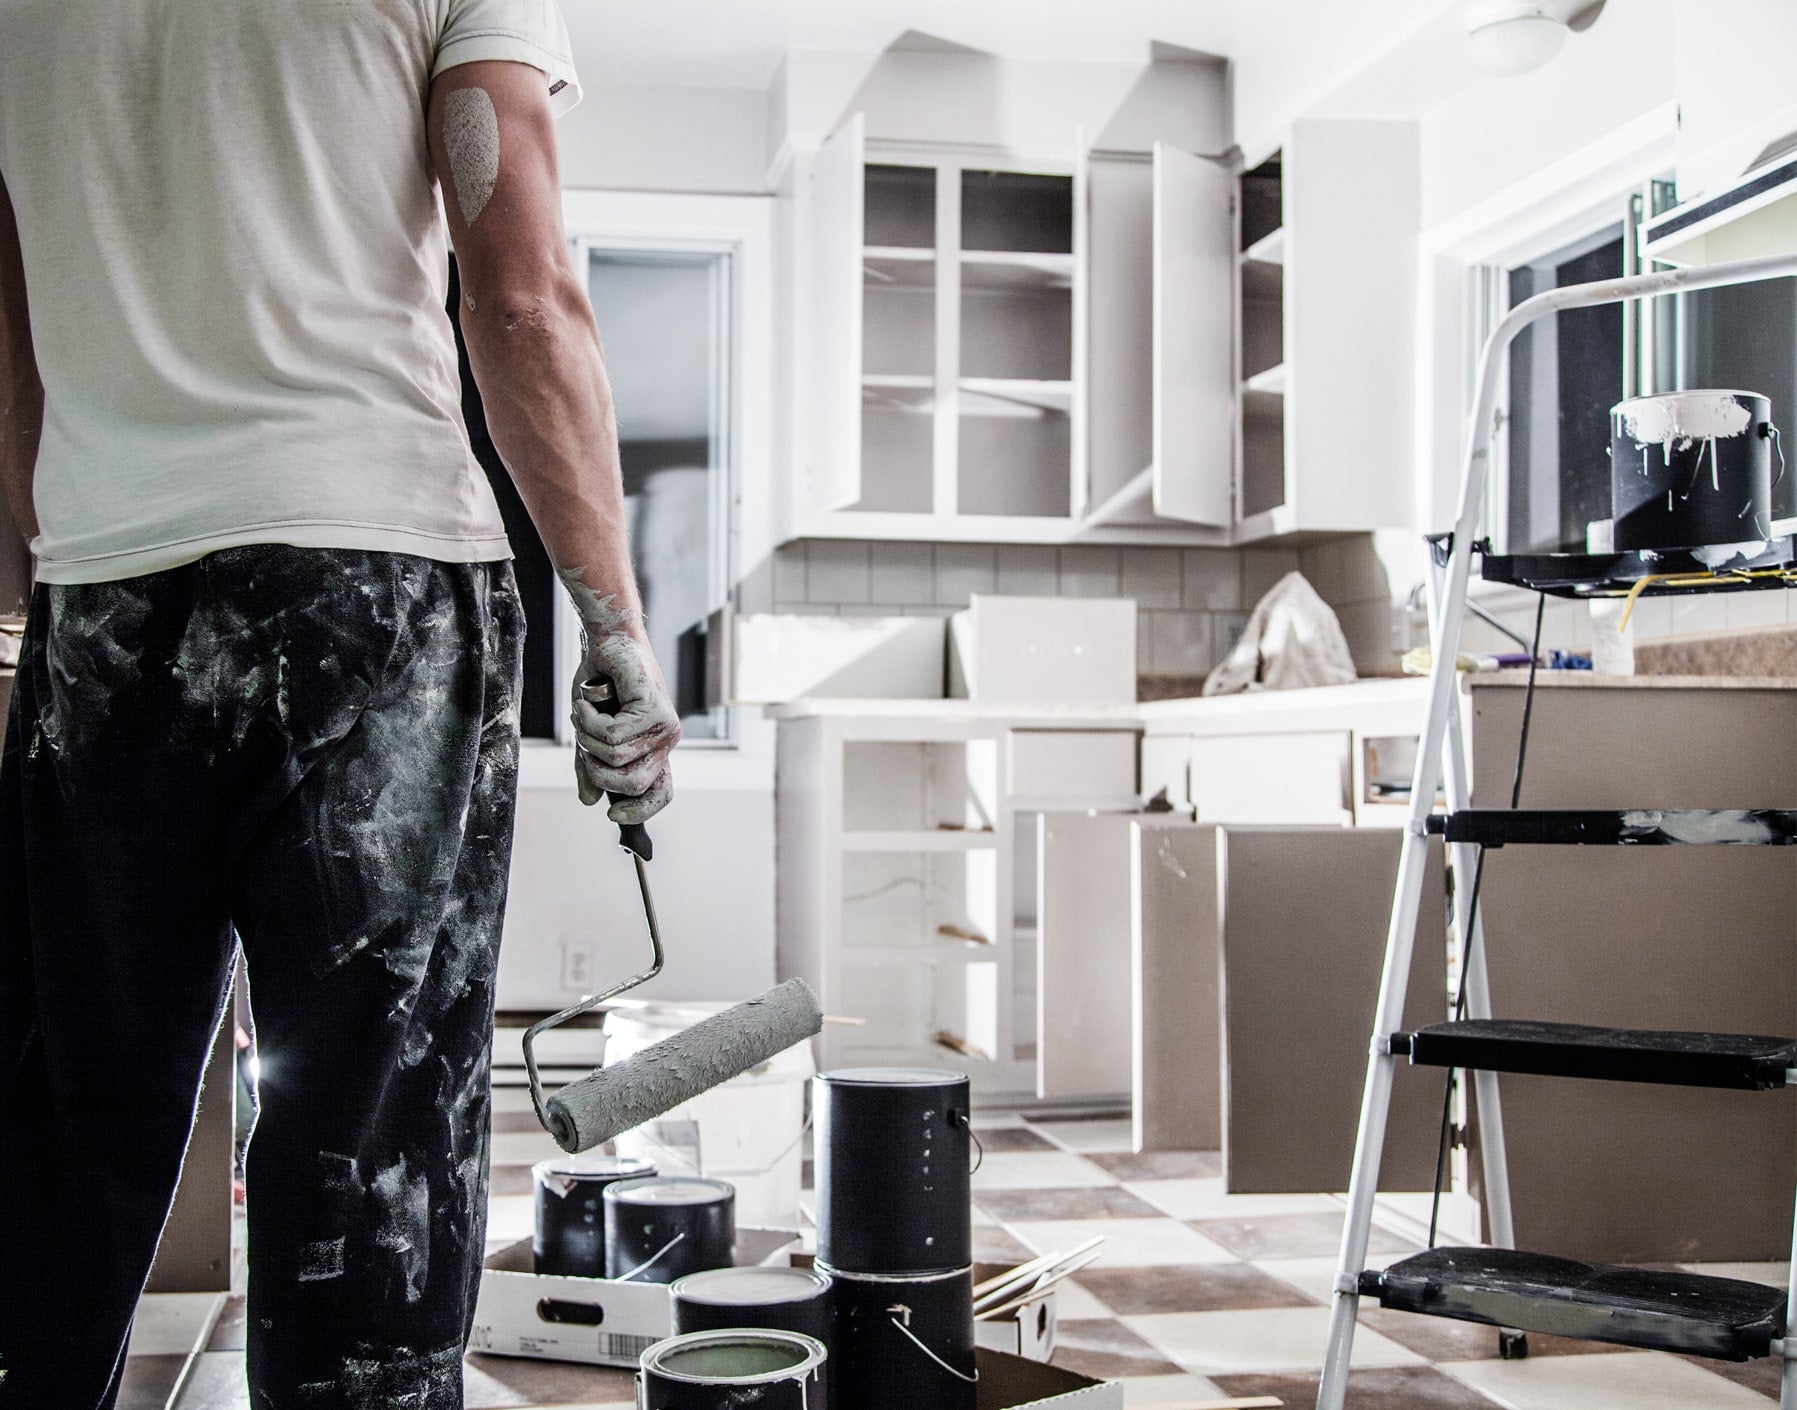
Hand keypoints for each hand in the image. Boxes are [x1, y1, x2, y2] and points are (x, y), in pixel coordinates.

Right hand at [569, 627, 679, 824]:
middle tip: (583, 745)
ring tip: (584, 713)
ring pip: (616, 757)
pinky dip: (588, 720)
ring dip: (587, 738)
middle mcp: (665, 740)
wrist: (607, 642)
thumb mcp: (591, 733)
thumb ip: (591, 766)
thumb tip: (589, 802)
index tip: (612, 816)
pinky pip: (612, 734)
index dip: (640, 812)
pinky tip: (587, 702)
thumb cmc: (600, 686)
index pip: (661, 794)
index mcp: (655, 750)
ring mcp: (664, 725)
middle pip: (633, 783)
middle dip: (597, 771)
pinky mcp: (654, 707)